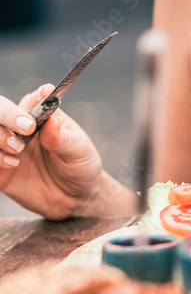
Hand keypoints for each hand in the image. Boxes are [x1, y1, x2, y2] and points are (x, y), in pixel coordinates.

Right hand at [0, 84, 102, 218]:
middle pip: (1, 111)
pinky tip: (12, 163)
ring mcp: (9, 148)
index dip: (35, 97)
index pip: (33, 100)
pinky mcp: (1, 170)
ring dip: (0, 135)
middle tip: (27, 127)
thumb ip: (63, 137)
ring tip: (19, 148)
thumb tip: (52, 119)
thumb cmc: (80, 167)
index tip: (45, 94)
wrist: (75, 198)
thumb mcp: (79, 151)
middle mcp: (21, 130)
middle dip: (7, 114)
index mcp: (42, 119)